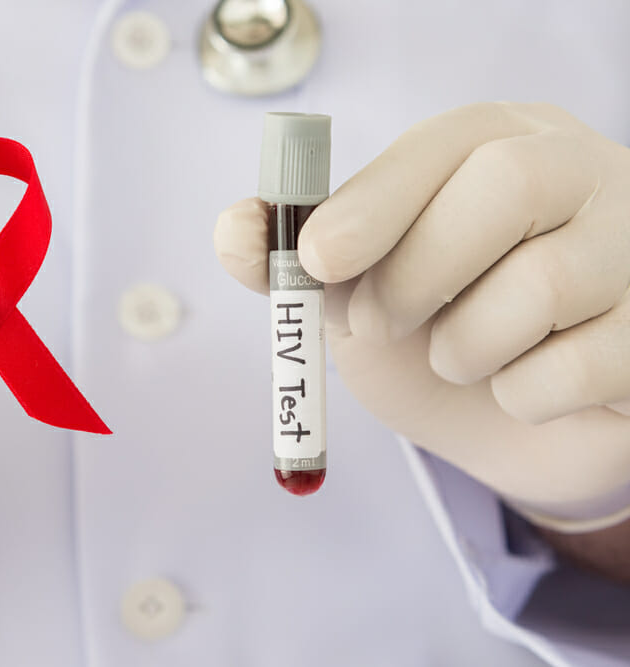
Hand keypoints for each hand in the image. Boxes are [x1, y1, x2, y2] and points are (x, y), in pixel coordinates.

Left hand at [216, 103, 629, 531]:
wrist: (517, 420)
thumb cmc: (434, 329)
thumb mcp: (358, 291)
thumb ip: (294, 261)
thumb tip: (233, 228)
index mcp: (503, 144)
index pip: (447, 142)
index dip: (374, 200)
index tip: (314, 260)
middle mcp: (585, 174)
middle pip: (507, 186)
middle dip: (415, 270)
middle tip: (374, 325)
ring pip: (544, 283)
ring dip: (464, 345)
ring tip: (459, 355)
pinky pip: (578, 368)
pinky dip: (521, 397)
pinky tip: (525, 387)